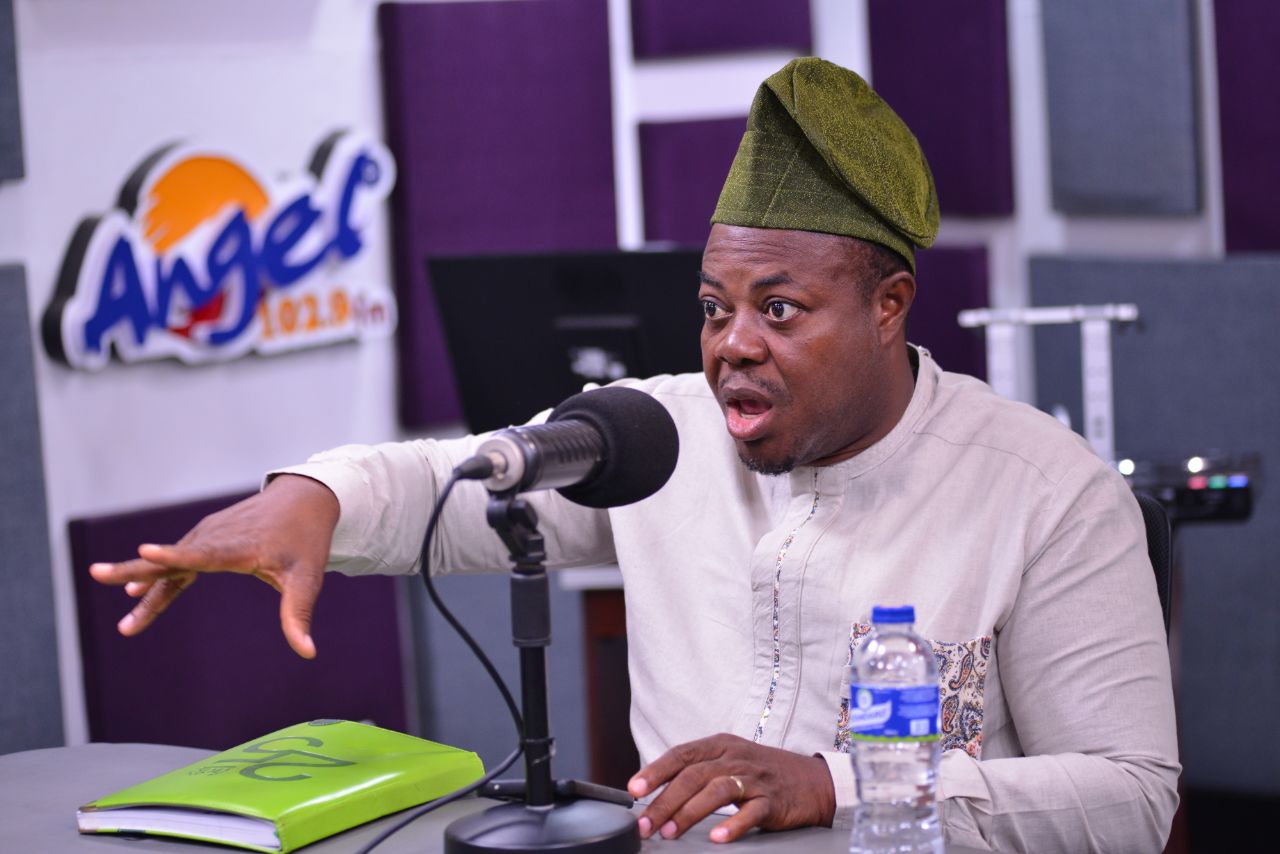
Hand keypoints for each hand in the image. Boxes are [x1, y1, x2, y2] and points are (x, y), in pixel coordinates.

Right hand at [88, 474, 339, 658]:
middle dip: (135, 569)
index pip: (202, 553)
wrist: (304, 499)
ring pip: (169, 564)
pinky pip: (176, 561)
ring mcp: (207, 536)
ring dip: (143, 585)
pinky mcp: (204, 538)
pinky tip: (136, 593)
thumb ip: (300, 615)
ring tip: (127, 626)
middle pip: (171, 557)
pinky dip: (157, 577)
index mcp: (239, 546)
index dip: (174, 555)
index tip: (146, 552)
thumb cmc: (306, 541)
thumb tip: (308, 653)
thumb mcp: (308, 578)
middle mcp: (216, 538)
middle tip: (98, 575)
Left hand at [627, 733, 834, 843]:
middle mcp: (735, 757)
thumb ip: (697, 772)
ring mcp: (755, 778)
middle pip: (694, 775)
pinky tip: (716, 837)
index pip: (682, 754)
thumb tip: (655, 793)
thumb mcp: (730, 761)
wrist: (814, 781)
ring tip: (670, 832)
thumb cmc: (763, 773)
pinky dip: (732, 825)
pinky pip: (750, 812)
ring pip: (717, 790)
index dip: (656, 770)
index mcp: (720, 745)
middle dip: (665, 801)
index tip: (634, 789)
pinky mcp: (773, 801)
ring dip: (690, 812)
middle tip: (646, 823)